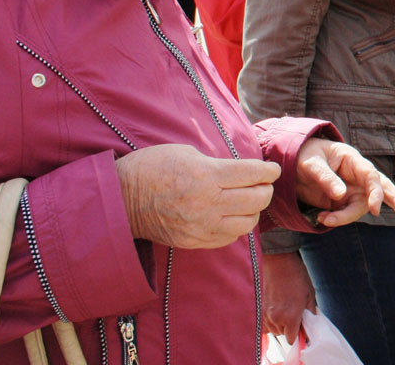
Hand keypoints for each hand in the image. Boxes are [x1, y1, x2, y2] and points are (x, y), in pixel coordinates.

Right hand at [115, 144, 279, 248]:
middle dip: (265, 189)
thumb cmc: (153, 167)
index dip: (268, 171)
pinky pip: (229, 237)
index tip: (273, 169)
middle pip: (256, 199)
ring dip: (253, 210)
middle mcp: (208, 203)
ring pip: (248, 222)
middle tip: (263, 183)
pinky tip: (232, 215)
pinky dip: (237, 226)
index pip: (252, 174)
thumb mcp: (187, 152)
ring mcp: (202, 226)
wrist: (121, 199)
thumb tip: (241, 171)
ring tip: (248, 200)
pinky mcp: (195, 241)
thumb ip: (217, 163)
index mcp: (206, 175)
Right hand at [261, 252, 315, 343]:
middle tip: (294, 313)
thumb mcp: (309, 294)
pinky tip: (275, 309)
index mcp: (291, 317)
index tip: (301, 328)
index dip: (298, 334)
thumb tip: (311, 325)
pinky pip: (264, 322)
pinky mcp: (259, 307)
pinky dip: (269, 320)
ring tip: (285, 308)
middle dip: (289, 327)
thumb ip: (310, 313)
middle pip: (282, 334)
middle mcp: (276, 318)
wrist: (279, 261)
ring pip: (272, 329)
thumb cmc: (296, 275)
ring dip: (279, 323)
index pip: (292, 339)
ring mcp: (265, 313)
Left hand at [295, 138, 394, 226]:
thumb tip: (340, 195)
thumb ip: (325, 178)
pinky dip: (337, 220)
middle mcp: (356, 175)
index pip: (370, 175)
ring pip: (361, 207)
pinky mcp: (344, 201)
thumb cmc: (304, 156)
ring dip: (346, 217)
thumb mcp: (310, 164)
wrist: (292, 164)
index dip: (375, 192)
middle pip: (381, 187)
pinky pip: (347, 214)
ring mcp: (352, 189)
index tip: (374, 209)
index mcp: (352, 160)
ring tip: (324, 220)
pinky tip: (323, 219)